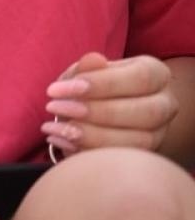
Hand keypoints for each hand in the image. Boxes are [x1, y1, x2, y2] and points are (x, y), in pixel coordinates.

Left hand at [42, 52, 177, 155]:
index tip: (57, 88)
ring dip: (92, 136)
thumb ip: (88, 67)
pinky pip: (124, 159)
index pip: (140, 77)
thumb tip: (94, 60)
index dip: (101, 84)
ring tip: (56, 129)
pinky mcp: (146, 156)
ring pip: (139, 141)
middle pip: (146, 112)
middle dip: (96, 112)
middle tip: (55, 108)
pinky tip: (63, 141)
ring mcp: (160, 133)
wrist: (103, 109)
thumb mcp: (86, 71)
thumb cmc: (94, 84)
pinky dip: (90, 151)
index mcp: (156, 74)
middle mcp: (165, 104)